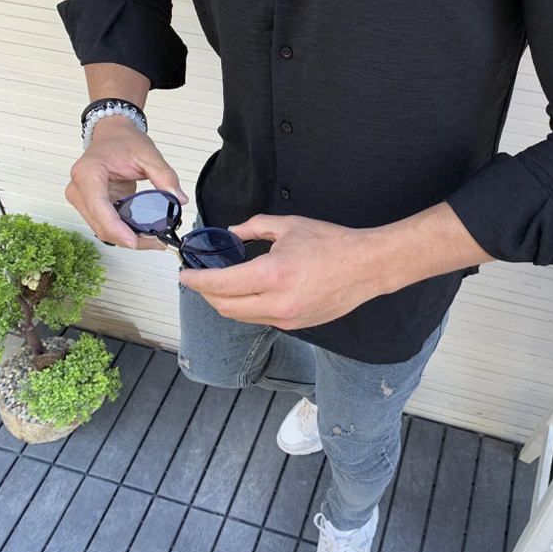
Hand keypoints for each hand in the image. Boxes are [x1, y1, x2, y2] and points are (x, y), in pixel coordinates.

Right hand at [66, 117, 186, 249]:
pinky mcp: (90, 205)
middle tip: (156, 242)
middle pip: (100, 225)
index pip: (99, 207)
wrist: (112, 134)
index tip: (134, 241)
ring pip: (102, 229)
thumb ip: (165, 176)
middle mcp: (79, 189)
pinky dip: (122, 232)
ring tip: (152, 240)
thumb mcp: (148, 154)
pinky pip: (105, 224)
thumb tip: (179, 199)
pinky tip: (142, 234)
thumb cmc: (123, 140)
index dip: (116, 228)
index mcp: (88, 173)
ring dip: (125, 238)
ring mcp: (81, 199)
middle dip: (127, 238)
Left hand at [179, 214, 386, 328]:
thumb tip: (231, 233)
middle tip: (198, 279)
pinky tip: (248, 292)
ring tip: (220, 285)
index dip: (197, 281)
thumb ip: (254, 227)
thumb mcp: (289, 226)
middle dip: (206, 294)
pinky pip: (261, 319)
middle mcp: (277, 303)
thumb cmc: (332, 242)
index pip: (221, 285)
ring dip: (225, 303)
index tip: (184, 275)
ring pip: (241, 317)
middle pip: (225, 307)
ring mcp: (287, 318)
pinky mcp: (296, 325)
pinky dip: (247, 307)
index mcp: (272, 275)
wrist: (367, 267)